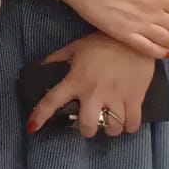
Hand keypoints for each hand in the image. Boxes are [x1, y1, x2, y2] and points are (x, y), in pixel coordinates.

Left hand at [29, 32, 158, 138]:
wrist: (135, 39)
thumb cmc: (101, 43)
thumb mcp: (74, 48)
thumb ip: (56, 59)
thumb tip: (39, 67)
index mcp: (75, 80)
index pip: (52, 101)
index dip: (40, 115)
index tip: (33, 128)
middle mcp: (94, 92)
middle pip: (88, 125)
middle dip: (87, 130)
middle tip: (90, 124)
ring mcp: (116, 97)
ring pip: (112, 127)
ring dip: (110, 129)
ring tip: (109, 124)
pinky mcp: (135, 98)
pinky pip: (133, 123)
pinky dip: (129, 127)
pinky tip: (126, 123)